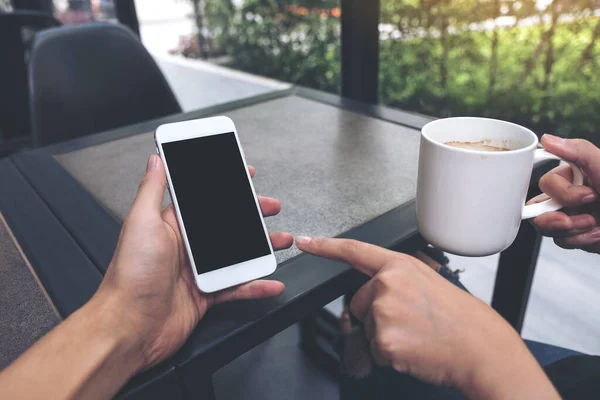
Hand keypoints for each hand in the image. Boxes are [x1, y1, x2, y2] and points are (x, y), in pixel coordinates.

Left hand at [95, 155, 292, 370]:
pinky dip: (256, 285)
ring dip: (261, 246)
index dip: (225, 186)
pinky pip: (237, 286)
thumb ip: (152, 188)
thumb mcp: (141, 222)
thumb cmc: (130, 276)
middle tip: (271, 207)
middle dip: (252, 214)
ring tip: (281, 240)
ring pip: (237, 254)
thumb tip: (156, 159)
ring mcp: (197, 271)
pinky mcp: (205, 295)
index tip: (245, 175)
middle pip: (227, 225)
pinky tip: (271, 282)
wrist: (130, 327)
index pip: (203, 200)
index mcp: (171, 225)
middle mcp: (185, 246)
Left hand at [296, 237, 558, 398]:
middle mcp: (387, 285)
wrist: (481, 348)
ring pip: (366, 328)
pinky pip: (374, 350)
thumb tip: (380, 284)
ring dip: (384, 336)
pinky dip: (390, 355)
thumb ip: (400, 278)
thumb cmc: (463, 319)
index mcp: (400, 266)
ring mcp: (383, 312)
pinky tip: (414, 348)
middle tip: (411, 322)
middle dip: (376, 315)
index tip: (305, 242)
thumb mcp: (431, 281)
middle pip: (358, 302)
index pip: (355, 251)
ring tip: (416, 334)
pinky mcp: (383, 340)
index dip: (325, 246)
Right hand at [529, 135, 599, 252]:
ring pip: (547, 227)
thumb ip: (578, 152)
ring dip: (575, 231)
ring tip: (597, 227)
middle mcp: (571, 195)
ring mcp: (573, 216)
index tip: (588, 195)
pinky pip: (562, 241)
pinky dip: (581, 241)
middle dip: (559, 218)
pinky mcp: (578, 235)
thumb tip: (548, 139)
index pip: (546, 183)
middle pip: (538, 207)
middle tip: (586, 218)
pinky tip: (599, 235)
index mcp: (577, 176)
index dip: (561, 193)